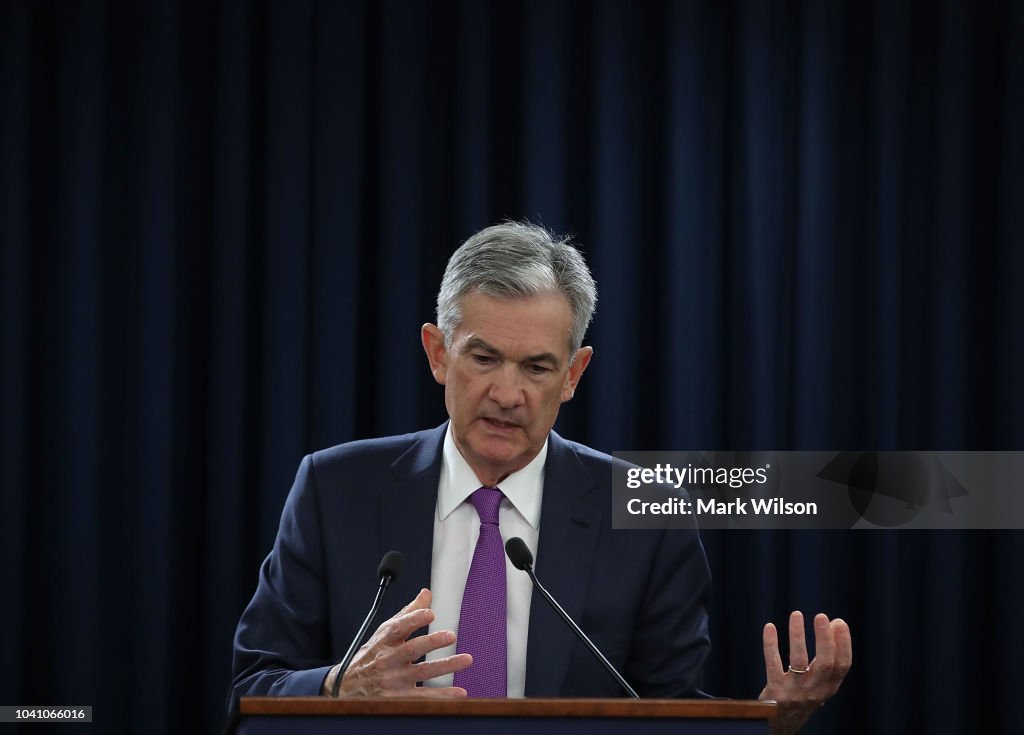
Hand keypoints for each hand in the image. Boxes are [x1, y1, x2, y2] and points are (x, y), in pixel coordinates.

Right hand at [322, 588, 471, 696]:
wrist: (346, 686)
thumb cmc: (372, 654)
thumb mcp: (385, 632)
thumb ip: (408, 613)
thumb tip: (427, 593)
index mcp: (385, 640)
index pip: (398, 627)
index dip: (414, 619)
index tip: (430, 613)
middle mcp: (388, 659)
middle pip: (412, 649)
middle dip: (432, 641)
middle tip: (451, 635)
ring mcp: (394, 680)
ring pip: (423, 672)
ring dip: (446, 666)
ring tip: (466, 659)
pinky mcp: (399, 697)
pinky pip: (424, 697)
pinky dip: (442, 695)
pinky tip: (460, 692)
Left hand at [759, 611, 851, 734]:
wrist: (781, 723)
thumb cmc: (803, 695)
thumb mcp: (819, 682)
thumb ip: (826, 658)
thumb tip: (834, 623)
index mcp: (828, 687)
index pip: (842, 666)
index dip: (843, 644)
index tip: (840, 622)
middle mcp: (814, 691)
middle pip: (824, 663)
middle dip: (824, 639)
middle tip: (821, 616)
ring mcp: (794, 691)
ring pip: (798, 661)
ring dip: (798, 636)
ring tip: (797, 615)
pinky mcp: (775, 691)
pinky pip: (772, 664)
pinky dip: (771, 645)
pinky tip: (770, 627)